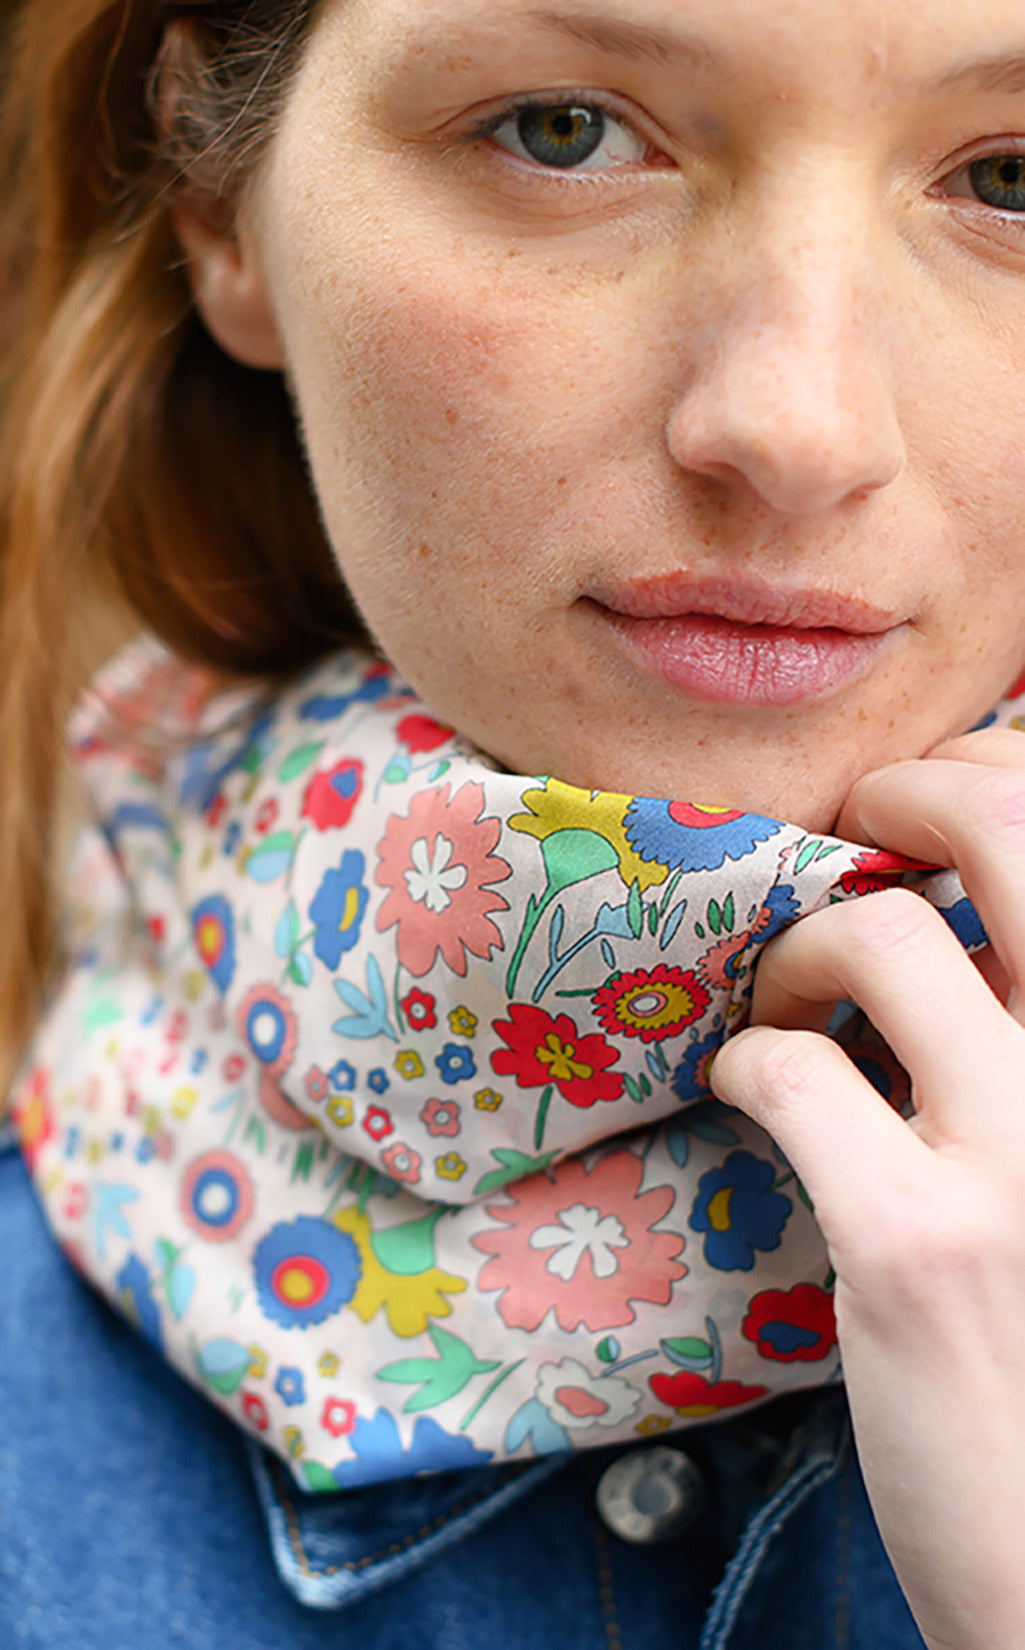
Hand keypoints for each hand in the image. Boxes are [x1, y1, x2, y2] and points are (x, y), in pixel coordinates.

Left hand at [710, 730, 1024, 1649]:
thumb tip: (949, 902)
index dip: (992, 773)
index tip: (922, 804)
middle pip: (1008, 829)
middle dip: (906, 793)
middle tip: (851, 830)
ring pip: (881, 937)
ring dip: (802, 955)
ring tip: (787, 1006)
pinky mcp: (921, 1244)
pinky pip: (791, 1072)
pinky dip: (749, 1064)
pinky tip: (751, 1093)